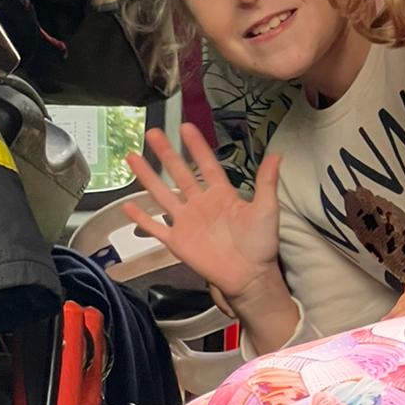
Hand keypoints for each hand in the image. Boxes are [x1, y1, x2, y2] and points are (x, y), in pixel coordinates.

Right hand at [124, 124, 281, 308]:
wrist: (249, 276)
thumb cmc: (260, 243)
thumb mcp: (267, 209)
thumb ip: (267, 182)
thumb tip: (277, 154)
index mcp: (222, 194)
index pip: (206, 164)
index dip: (196, 146)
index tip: (186, 127)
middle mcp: (201, 204)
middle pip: (179, 173)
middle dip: (166, 153)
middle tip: (153, 132)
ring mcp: (186, 221)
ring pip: (162, 193)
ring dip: (147, 176)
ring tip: (132, 157)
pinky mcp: (177, 242)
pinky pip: (155, 227)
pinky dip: (142, 217)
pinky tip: (127, 205)